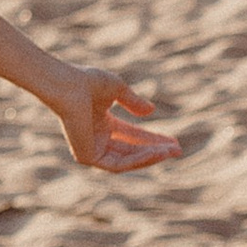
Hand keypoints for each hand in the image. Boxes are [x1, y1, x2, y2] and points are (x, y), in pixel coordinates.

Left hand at [48, 63, 179, 174]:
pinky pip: (118, 164)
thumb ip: (133, 101)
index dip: (152, 139)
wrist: (69, 86)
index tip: (173, 141)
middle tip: (177, 150)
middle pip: (131, 150)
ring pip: (127, 160)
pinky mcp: (87, 158)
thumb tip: (151, 111)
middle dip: (155, 150)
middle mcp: (95, 138)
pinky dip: (138, 160)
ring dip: (150, 156)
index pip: (131, 136)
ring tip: (170, 152)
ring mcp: (91, 149)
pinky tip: (156, 152)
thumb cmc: (88, 81)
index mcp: (100, 122)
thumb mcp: (118, 89)